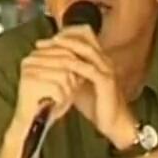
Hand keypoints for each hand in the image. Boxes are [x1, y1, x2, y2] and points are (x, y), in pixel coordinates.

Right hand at [14, 44, 83, 129]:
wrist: (32, 125)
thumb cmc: (51, 102)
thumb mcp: (65, 80)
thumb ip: (75, 66)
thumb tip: (91, 54)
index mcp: (37, 54)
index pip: (66, 50)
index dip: (78, 67)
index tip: (75, 82)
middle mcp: (31, 59)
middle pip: (66, 61)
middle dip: (72, 80)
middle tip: (67, 93)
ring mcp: (29, 70)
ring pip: (64, 75)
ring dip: (67, 91)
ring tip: (59, 99)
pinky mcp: (29, 83)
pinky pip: (57, 88)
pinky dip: (61, 99)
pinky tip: (55, 104)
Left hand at [35, 25, 138, 148]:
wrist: (114, 122)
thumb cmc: (95, 105)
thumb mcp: (78, 84)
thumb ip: (68, 73)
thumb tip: (48, 66)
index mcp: (99, 58)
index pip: (84, 35)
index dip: (65, 34)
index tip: (46, 40)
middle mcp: (104, 59)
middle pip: (85, 38)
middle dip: (62, 37)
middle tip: (43, 42)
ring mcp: (107, 69)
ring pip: (87, 50)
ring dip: (67, 47)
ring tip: (50, 49)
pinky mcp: (106, 81)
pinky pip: (88, 68)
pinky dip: (73, 65)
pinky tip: (60, 65)